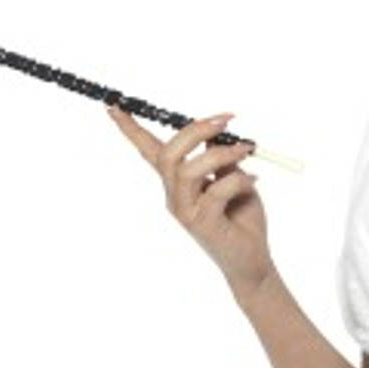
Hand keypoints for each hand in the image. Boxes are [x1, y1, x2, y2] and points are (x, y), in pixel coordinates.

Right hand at [105, 103, 273, 298]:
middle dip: (195, 131)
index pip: (148, 151)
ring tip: (247, 150)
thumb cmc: (241, 220)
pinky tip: (254, 181)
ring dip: (220, 154)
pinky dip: (238, 180)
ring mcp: (185, 212)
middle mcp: (174, 196)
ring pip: (188, 171)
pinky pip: (216, 192)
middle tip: (225, 121)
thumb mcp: (231, 179)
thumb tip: (215, 132)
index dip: (131, 129)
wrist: (252, 261)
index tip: (114, 105)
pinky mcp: (202, 225)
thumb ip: (219, 158)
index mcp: (176, 183)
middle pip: (168, 155)